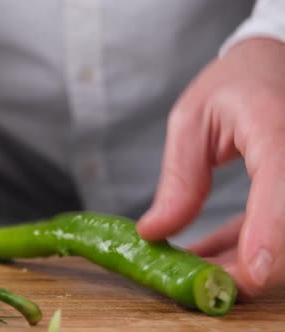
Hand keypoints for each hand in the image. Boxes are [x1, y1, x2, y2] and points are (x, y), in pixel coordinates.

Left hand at [136, 38, 284, 297]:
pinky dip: (241, 250)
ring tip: (187, 268)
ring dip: (239, 265)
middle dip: (246, 267)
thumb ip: (179, 179)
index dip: (270, 232)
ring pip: (283, 240)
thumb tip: (154, 233)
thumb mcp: (190, 123)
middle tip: (191, 283)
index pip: (282, 181)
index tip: (249, 274)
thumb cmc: (231, 87)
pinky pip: (275, 232)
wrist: (269, 69)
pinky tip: (204, 257)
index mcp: (275, 126)